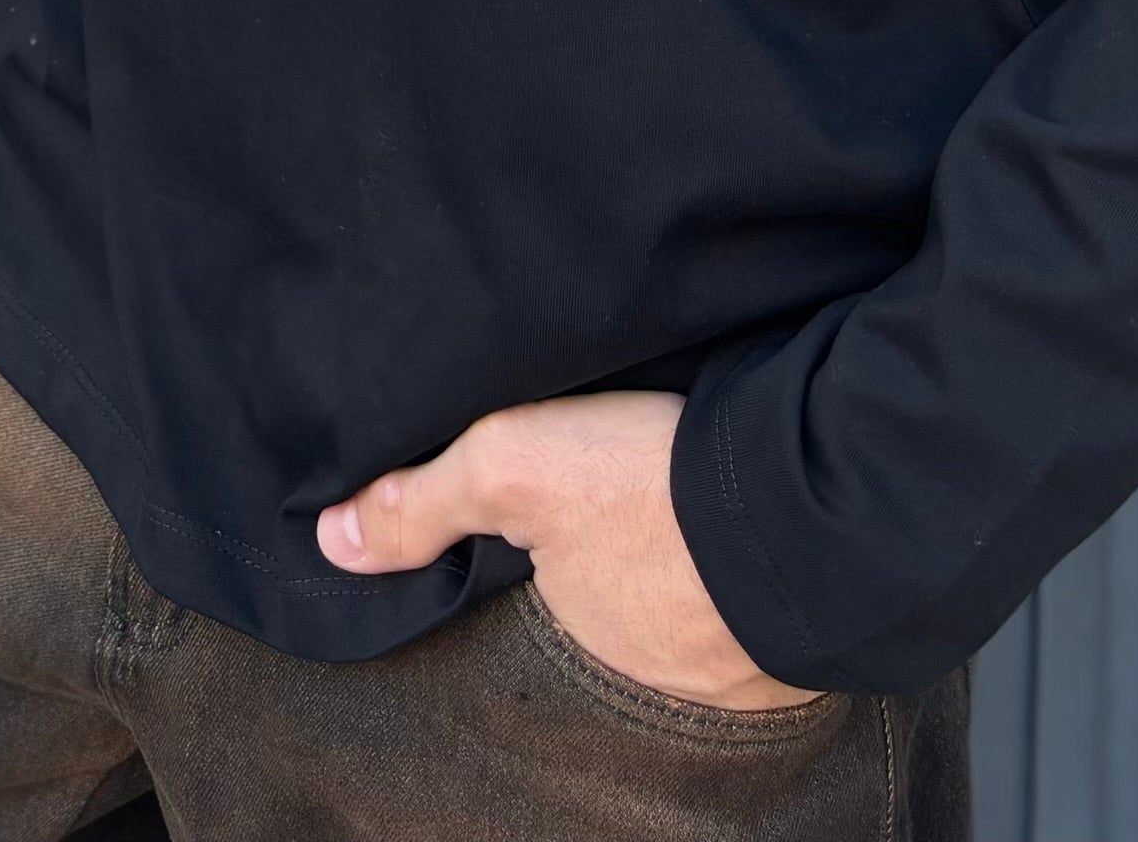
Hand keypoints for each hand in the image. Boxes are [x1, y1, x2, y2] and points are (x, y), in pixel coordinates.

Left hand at [316, 393, 816, 711]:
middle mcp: (652, 674)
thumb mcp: (511, 462)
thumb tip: (330, 544)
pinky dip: (745, 573)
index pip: (542, 597)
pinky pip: (753, 609)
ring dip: (686, 568)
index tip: (560, 506)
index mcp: (578, 638)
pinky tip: (742, 525)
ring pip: (687, 611)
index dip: (543, 550)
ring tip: (685, 500)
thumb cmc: (651, 484)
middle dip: (620, 562)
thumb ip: (421, 503)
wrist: (807, 499)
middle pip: (617, 609)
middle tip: (628, 492)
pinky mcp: (797, 639)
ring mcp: (730, 666)